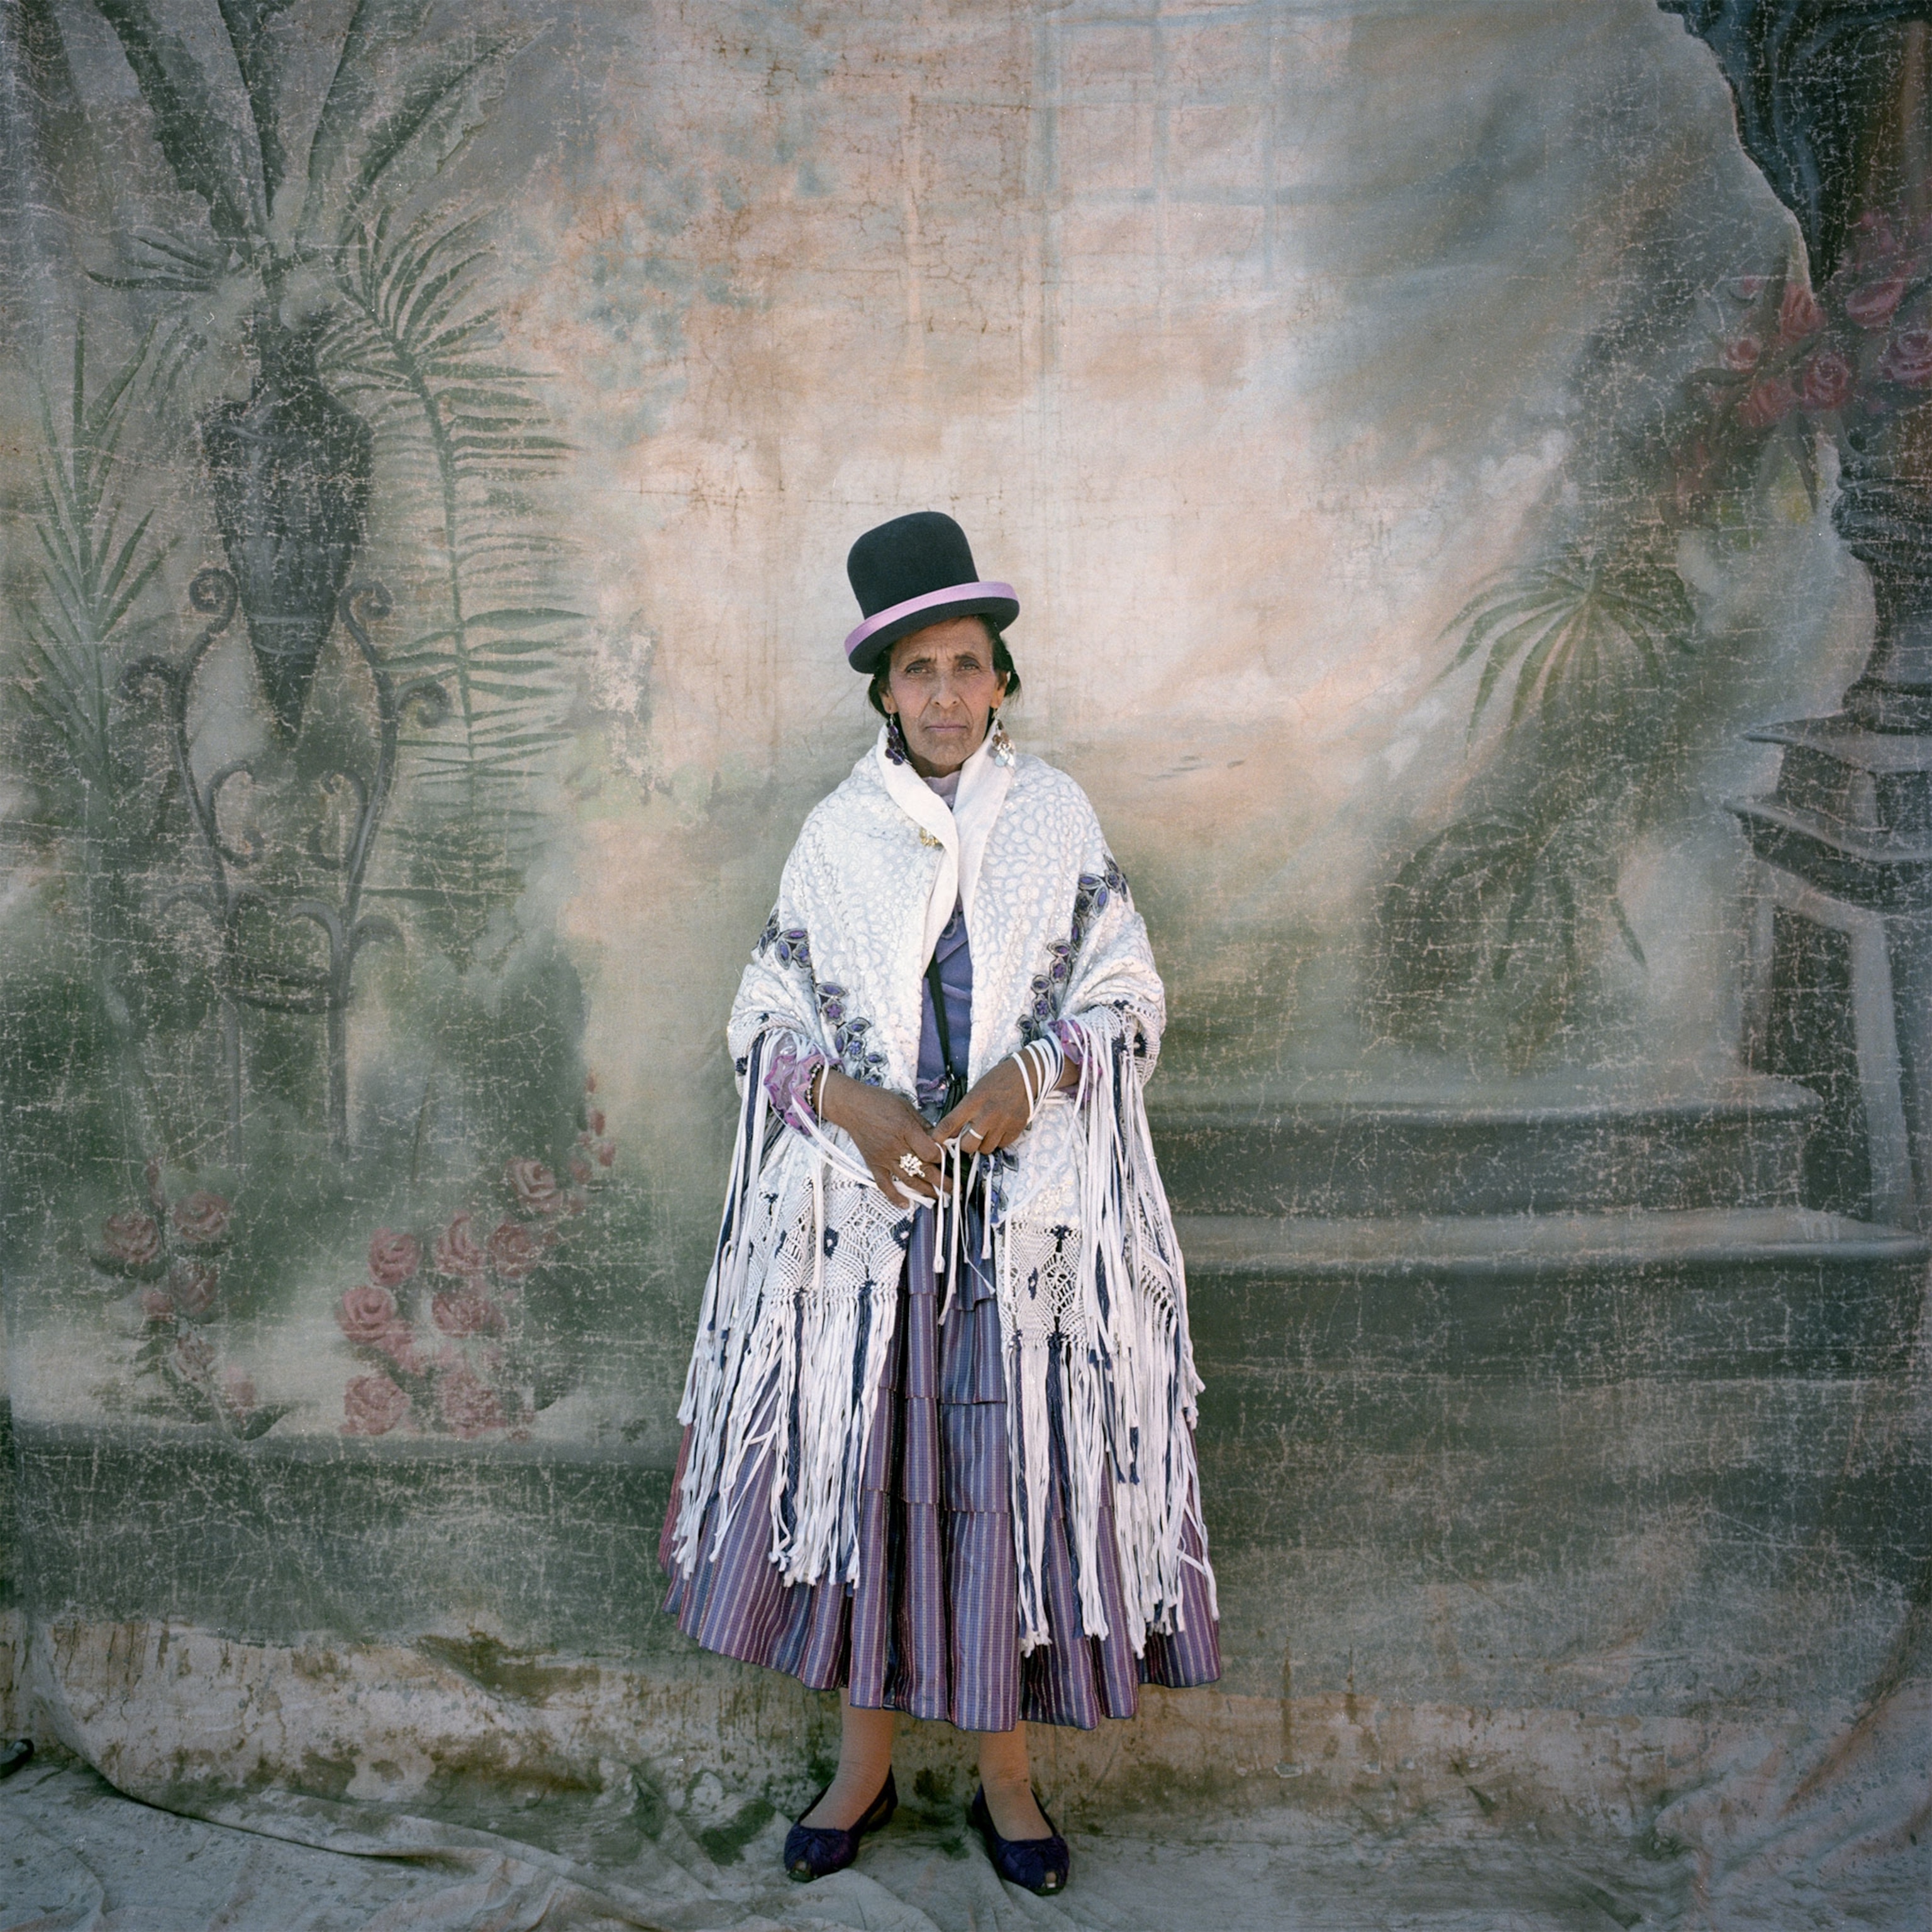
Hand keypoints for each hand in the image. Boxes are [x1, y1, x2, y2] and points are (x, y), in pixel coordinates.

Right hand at [819, 1069, 943, 1204]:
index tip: (948, 1159)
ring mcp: (884, 1158)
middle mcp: (896, 1147)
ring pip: (908, 1179)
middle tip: (954, 1188)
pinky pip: (884, 1184)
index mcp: (906, 1129)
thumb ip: (924, 1125)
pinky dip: (894, 1196)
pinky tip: (905, 1204)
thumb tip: (940, 1138)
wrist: (852, 1106)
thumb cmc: (879, 1102)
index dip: (942, 1157)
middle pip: (923, 1169)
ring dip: (925, 1190)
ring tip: (939, 1197)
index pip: (930, 1152)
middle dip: (942, 1181)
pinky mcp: (874, 1164)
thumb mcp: (907, 1106)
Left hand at [933, 1054, 1066, 1158]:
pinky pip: (1001, 1146)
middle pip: (968, 1145)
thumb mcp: (976, 1090)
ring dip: (982, 1145)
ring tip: (985, 1133)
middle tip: (967, 1139)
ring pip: (985, 1149)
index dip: (939, 1136)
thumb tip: (952, 1132)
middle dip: (964, 1145)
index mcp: (974, 1102)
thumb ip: (964, 1110)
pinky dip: (998, 1142)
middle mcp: (987, 1115)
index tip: (935, 1142)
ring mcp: (1002, 1124)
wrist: (1025, 1076)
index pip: (950, 1123)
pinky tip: (998, 1130)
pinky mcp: (1015, 1129)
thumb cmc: (997, 1081)